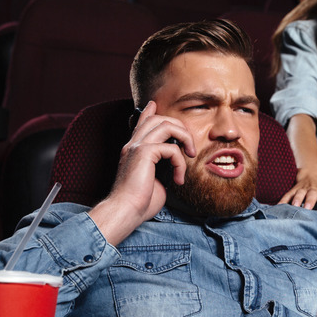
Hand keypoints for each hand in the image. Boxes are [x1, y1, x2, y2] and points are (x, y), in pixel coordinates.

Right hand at [90, 101, 196, 243]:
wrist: (125, 211)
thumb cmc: (139, 202)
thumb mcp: (154, 181)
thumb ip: (161, 168)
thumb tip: (174, 166)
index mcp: (133, 150)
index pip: (140, 123)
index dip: (149, 112)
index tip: (154, 104)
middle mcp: (133, 144)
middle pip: (158, 118)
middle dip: (180, 127)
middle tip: (190, 148)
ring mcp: (137, 147)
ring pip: (166, 125)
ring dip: (185, 138)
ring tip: (190, 156)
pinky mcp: (144, 153)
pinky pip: (171, 148)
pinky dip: (180, 163)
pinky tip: (178, 178)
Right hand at [278, 169, 316, 229]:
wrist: (312, 176)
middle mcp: (314, 190)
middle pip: (312, 194)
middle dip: (309, 200)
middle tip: (307, 208)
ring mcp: (303, 189)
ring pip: (299, 193)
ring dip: (296, 199)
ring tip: (294, 206)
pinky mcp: (293, 190)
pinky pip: (287, 194)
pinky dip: (283, 200)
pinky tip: (279, 206)